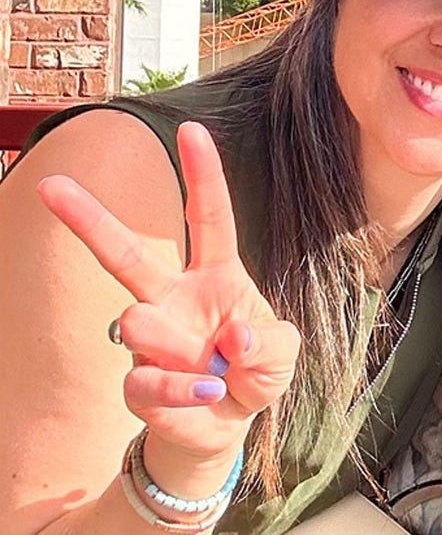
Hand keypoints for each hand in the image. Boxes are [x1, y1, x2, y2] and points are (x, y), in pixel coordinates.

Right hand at [36, 122, 299, 489]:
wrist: (229, 422)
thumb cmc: (254, 370)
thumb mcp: (282, 354)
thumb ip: (270, 343)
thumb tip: (232, 338)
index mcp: (215, 274)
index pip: (208, 217)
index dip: (202, 174)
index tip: (192, 129)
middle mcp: (172, 298)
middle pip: (125, 253)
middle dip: (88, 219)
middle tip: (50, 184)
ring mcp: (149, 339)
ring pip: (136, 323)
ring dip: (182, 349)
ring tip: (214, 370)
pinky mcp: (137, 383)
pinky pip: (148, 381)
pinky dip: (184, 392)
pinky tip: (208, 394)